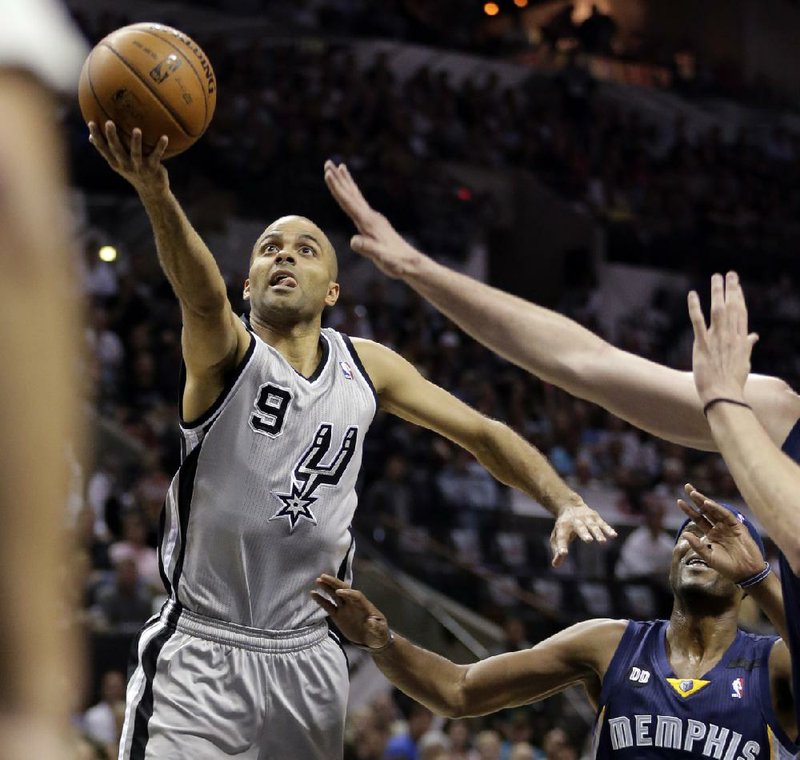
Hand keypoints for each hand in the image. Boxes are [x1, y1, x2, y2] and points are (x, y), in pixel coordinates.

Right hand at [88, 120, 168, 197]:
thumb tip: (90, 137)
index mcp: (116, 162)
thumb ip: (108, 151)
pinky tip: (164, 137)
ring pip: (136, 153)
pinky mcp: (152, 168)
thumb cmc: (134, 172)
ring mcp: (139, 167)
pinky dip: (160, 146)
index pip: (103, 148)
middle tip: (109, 122)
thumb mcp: (119, 164)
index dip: (97, 136)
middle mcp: (125, 165)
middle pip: (116, 150)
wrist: (152, 191)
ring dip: (136, 141)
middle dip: (112, 136)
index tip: (91, 123)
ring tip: (137, 130)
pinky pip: (156, 155)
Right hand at [311, 574, 391, 649]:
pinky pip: (328, 606)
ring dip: (327, 587)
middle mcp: (353, 604)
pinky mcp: (338, 616)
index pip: (356, 595)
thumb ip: (376, 626)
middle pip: (344, 589)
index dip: (348, 593)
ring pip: (335, 595)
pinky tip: (313, 594)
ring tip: (318, 580)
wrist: (372, 640)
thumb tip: (370, 621)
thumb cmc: (379, 633)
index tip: (339, 591)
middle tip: (324, 577)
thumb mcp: (380, 630)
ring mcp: (345, 609)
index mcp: (364, 605)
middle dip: (335, 583)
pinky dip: (321, 600)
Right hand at [323, 160, 421, 277]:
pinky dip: (354, 194)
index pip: (349, 202)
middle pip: (352, 194)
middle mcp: (371, 217)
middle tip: (328, 162)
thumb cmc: (396, 263)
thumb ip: (368, 249)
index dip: (337, 188)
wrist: (412, 262)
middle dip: (339, 179)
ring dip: (347, 182)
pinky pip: (361, 204)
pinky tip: (352, 193)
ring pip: (357, 197)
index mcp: (369, 223)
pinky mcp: (376, 223)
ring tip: (340, 168)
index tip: (328, 173)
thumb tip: (353, 241)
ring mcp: (374, 219)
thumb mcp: (381, 258)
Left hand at [549, 501, 616, 567]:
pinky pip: (602, 524)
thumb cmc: (563, 526)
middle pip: (580, 528)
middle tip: (588, 540)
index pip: (561, 538)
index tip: (563, 554)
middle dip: (584, 534)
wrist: (570, 506)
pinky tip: (614, 535)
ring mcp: (586, 518)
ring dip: (598, 533)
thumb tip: (556, 565)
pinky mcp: (595, 518)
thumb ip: (557, 549)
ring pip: (592, 526)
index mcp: (563, 527)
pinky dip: (608, 529)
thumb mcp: (557, 536)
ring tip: (602, 542)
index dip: (562, 546)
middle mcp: (575, 521)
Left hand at [677, 483, 764, 582]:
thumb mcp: (709, 557)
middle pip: (705, 510)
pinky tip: (708, 503)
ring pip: (714, 510)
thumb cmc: (728, 567)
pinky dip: (717, 509)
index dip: (689, 510)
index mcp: (711, 535)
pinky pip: (726, 516)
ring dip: (704, 501)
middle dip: (696, 498)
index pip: (698, 519)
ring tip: (693, 493)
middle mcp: (719, 528)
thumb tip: (684, 534)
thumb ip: (697, 546)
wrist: (746, 573)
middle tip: (687, 486)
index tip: (679, 501)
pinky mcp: (738, 527)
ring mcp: (728, 527)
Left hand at [687, 272, 758, 404]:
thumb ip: (748, 346)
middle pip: (732, 307)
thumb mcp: (744, 362)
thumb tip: (754, 336)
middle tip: (730, 274)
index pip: (741, 313)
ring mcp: (717, 339)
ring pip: (718, 310)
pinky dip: (695, 307)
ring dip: (717, 292)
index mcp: (741, 340)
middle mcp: (731, 336)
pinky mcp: (703, 345)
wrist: (723, 395)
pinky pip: (698, 322)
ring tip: (716, 277)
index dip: (739, 297)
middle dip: (732, 289)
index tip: (737, 285)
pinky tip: (692, 294)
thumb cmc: (733, 381)